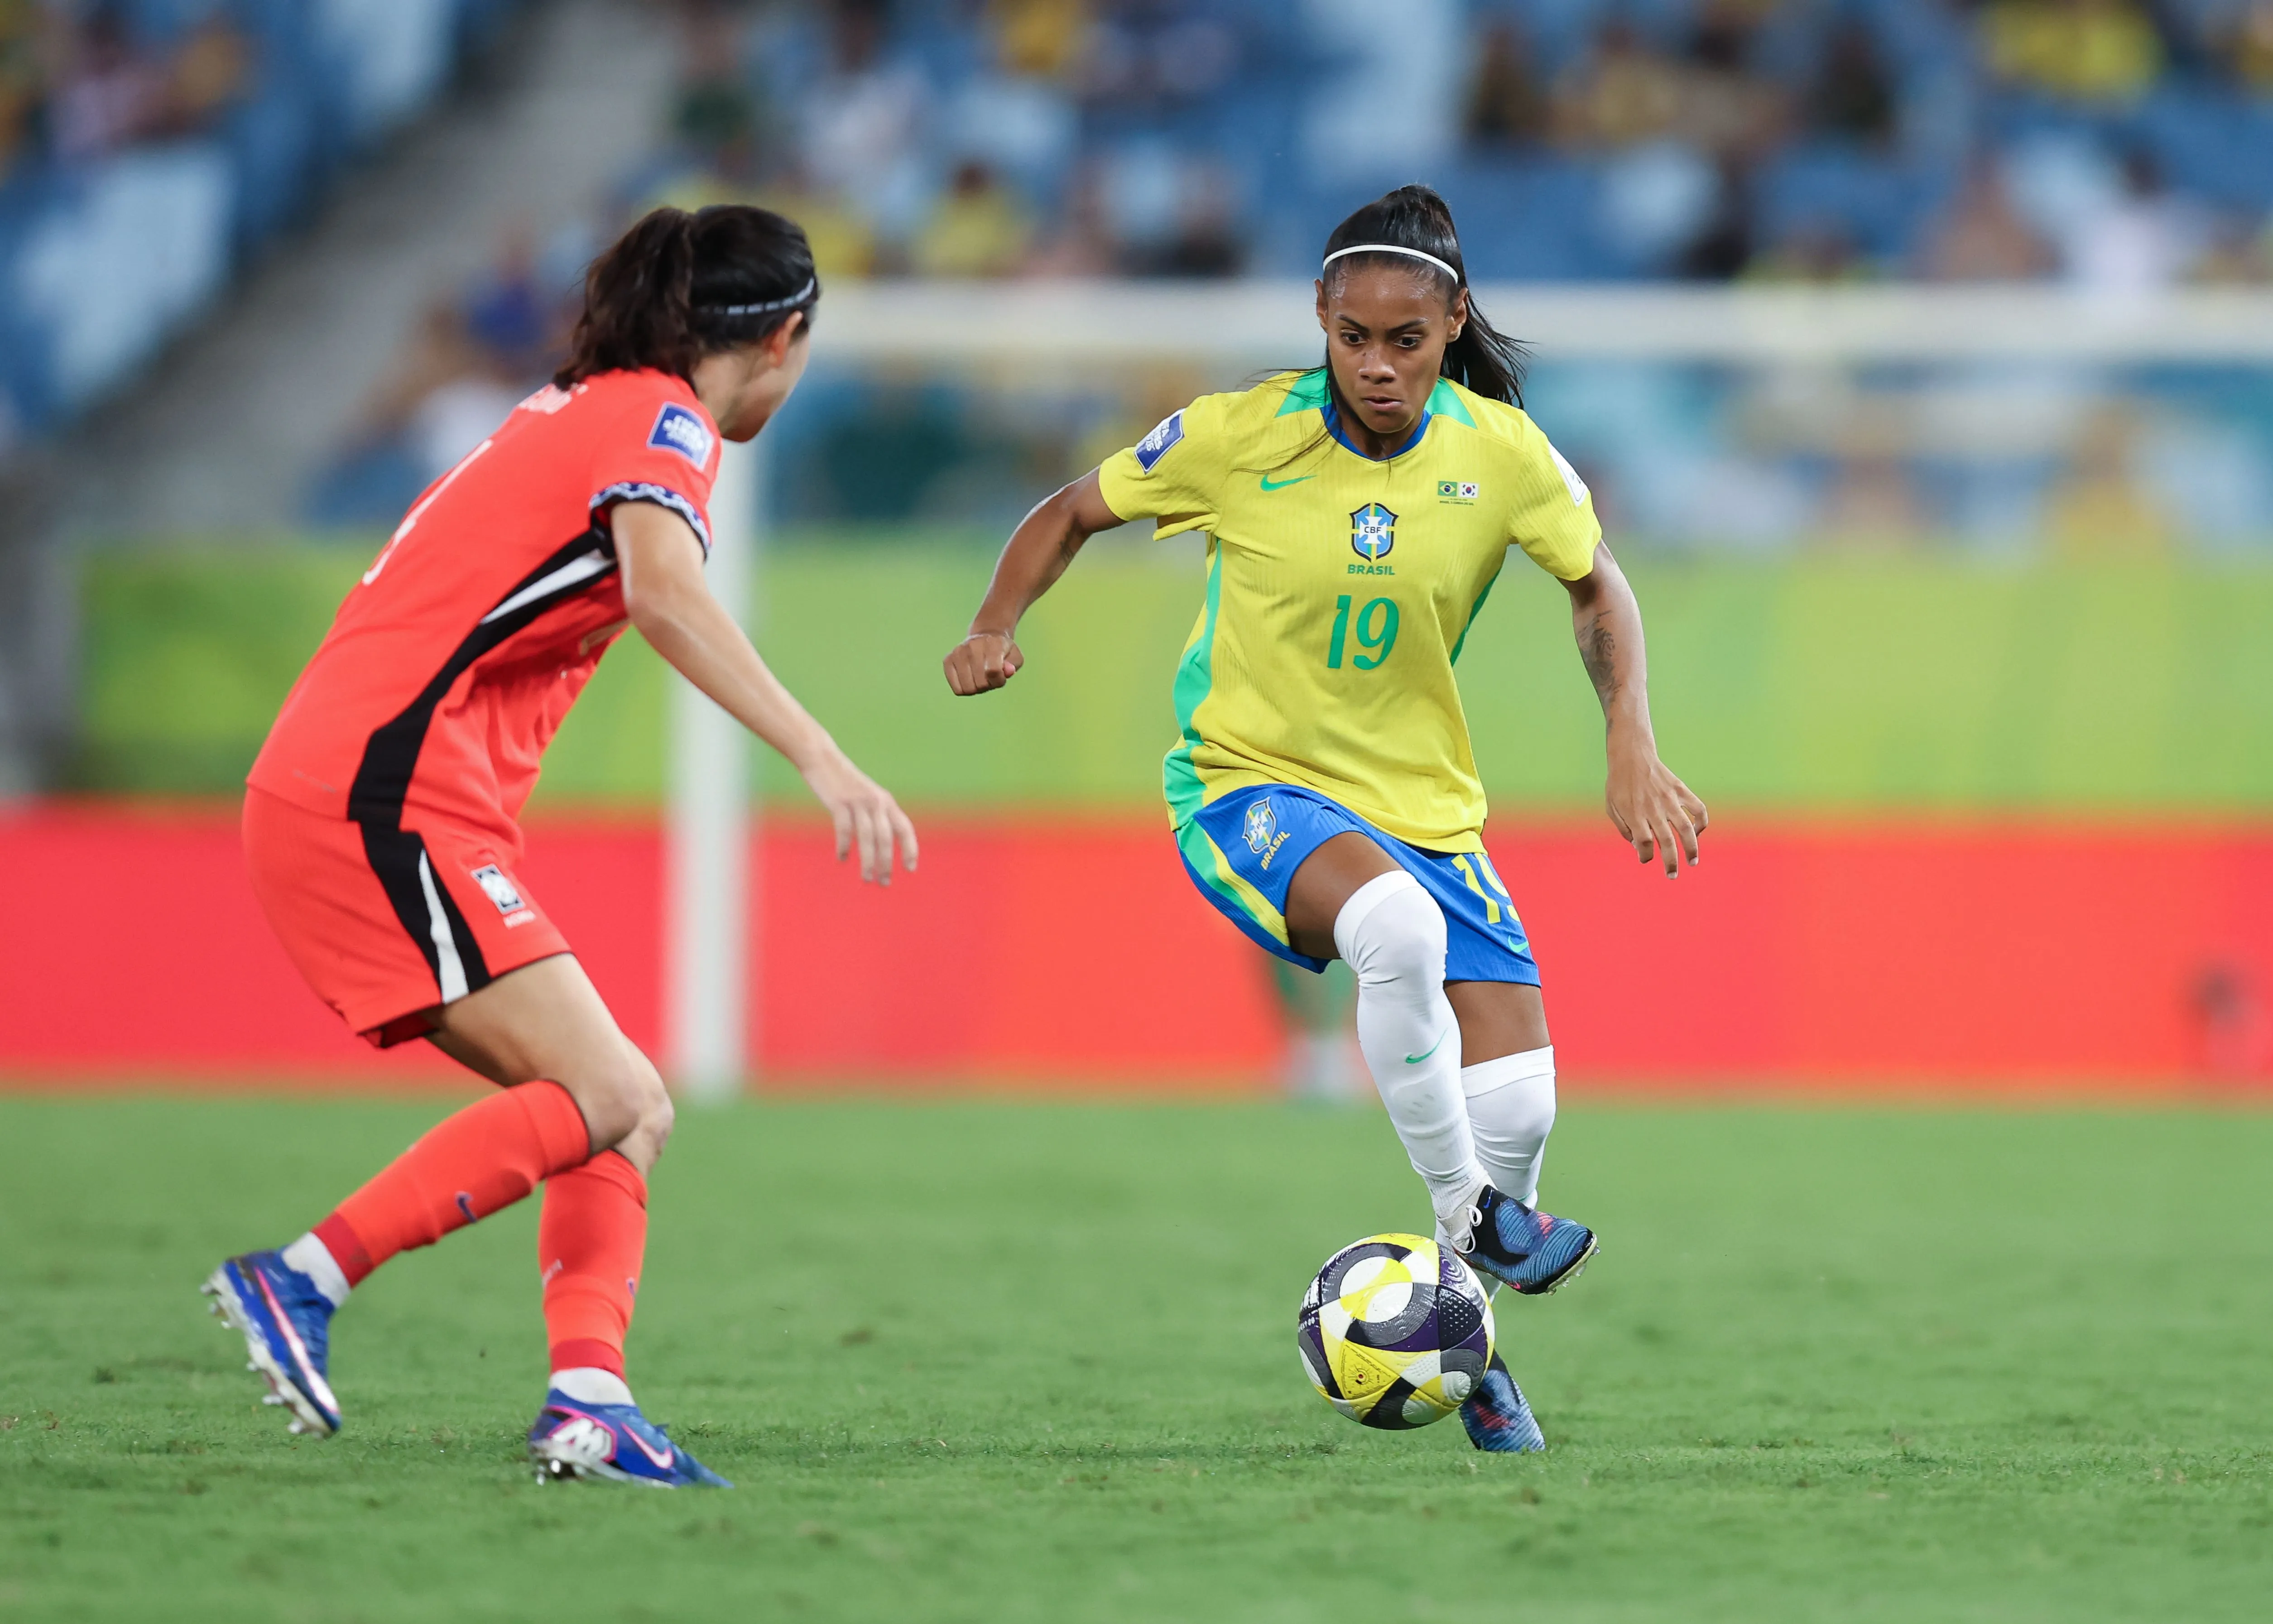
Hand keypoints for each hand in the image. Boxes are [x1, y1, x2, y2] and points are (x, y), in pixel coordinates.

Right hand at [799, 749, 917, 883]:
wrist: (821, 757)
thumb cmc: (843, 781)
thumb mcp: (866, 795)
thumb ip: (876, 814)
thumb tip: (882, 841)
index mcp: (886, 801)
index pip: (905, 828)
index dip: (910, 849)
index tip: (910, 868)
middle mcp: (876, 802)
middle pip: (886, 838)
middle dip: (886, 863)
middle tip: (883, 883)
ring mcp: (858, 801)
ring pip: (867, 837)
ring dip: (868, 861)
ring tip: (867, 878)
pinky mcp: (839, 802)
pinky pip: (845, 829)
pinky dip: (844, 846)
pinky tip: (842, 859)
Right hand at [943, 630, 1022, 694]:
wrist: (985, 636)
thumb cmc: (1002, 651)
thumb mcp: (1015, 657)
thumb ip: (1013, 665)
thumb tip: (1008, 671)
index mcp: (992, 644)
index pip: (993, 672)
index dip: (999, 681)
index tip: (1001, 677)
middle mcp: (972, 646)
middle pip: (980, 683)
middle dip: (988, 685)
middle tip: (990, 677)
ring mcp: (958, 653)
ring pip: (968, 688)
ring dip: (976, 688)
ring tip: (980, 677)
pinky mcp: (948, 660)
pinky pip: (957, 689)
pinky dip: (965, 689)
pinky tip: (970, 679)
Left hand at [1605, 729, 1706, 877]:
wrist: (1632, 756)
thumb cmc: (1618, 784)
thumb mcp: (1612, 807)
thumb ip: (1624, 829)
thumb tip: (1639, 847)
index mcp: (1634, 813)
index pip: (1644, 843)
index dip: (1645, 855)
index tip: (1645, 858)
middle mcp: (1653, 808)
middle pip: (1665, 841)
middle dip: (1670, 863)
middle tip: (1672, 876)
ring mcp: (1669, 799)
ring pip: (1686, 829)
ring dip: (1691, 848)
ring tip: (1693, 862)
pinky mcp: (1680, 790)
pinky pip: (1698, 808)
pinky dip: (1701, 822)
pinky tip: (1697, 832)